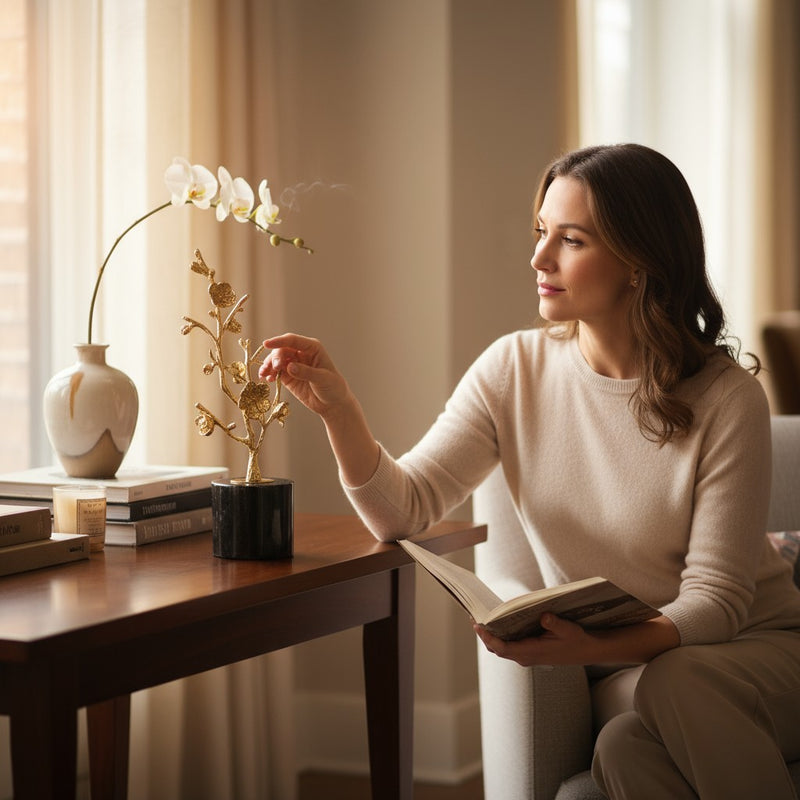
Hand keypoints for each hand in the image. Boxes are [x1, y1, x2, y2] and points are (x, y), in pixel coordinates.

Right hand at [259, 333, 349, 418]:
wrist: (332, 404)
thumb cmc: (333, 387)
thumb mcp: (322, 379)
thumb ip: (306, 372)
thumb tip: (289, 367)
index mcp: (312, 348)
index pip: (293, 340)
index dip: (279, 341)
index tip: (266, 344)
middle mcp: (301, 353)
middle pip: (282, 349)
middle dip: (275, 357)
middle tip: (275, 368)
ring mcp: (294, 364)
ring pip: (276, 359)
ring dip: (269, 365)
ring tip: (265, 374)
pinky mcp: (288, 375)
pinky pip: (275, 371)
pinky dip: (270, 373)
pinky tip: (267, 379)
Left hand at [473, 614, 593, 666]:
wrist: (587, 651)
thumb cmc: (577, 640)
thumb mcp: (569, 629)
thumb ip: (556, 623)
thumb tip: (544, 616)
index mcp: (532, 652)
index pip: (503, 648)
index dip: (489, 638)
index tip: (478, 626)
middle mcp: (526, 657)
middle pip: (497, 649)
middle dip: (484, 636)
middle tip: (473, 618)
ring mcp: (526, 656)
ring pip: (501, 648)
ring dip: (489, 637)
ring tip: (479, 619)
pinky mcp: (528, 652)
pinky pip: (508, 646)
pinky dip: (498, 637)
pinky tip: (495, 624)